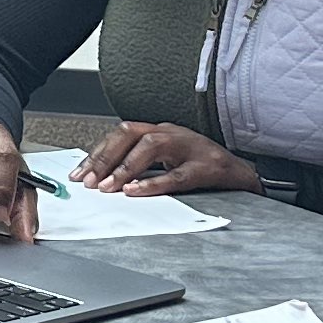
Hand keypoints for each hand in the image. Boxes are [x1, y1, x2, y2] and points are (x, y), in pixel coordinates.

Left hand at [76, 122, 262, 199]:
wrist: (243, 173)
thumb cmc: (202, 167)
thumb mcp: (167, 161)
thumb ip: (139, 165)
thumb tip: (103, 178)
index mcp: (161, 130)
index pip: (121, 134)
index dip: (98, 153)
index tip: (79, 174)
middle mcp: (173, 133)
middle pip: (130, 134)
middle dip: (105, 157)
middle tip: (89, 182)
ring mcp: (191, 147)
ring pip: (151, 147)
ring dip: (125, 168)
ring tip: (108, 187)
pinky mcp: (207, 167)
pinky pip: (177, 174)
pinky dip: (153, 183)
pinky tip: (135, 192)